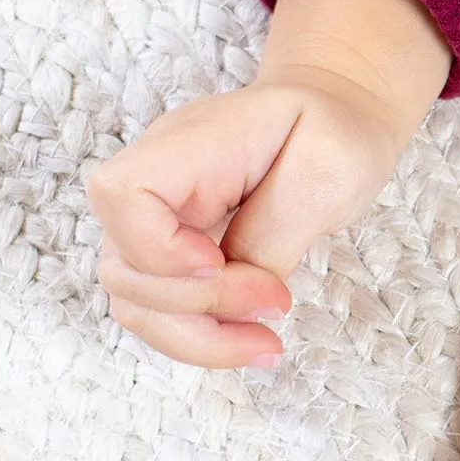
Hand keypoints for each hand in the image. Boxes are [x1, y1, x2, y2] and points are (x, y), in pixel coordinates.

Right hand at [86, 0, 451, 367]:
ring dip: (196, 337)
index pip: (122, 193)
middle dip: (199, 306)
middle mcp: (158, 179)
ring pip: (135, 301)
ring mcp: (158, 218)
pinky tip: (251, 339)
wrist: (338, 115)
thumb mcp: (330, 168)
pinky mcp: (172, 251)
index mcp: (192, 142)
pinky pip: (161, 308)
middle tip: (279, 305)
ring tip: (267, 345)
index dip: (158, 247)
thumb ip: (276, 229)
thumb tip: (239, 282)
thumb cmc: (338, 132)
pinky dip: (201, 335)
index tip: (221, 263)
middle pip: (124, 266)